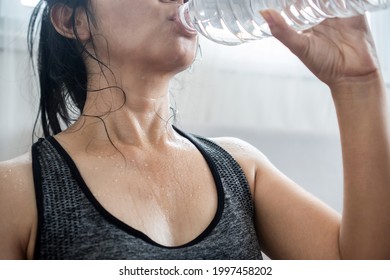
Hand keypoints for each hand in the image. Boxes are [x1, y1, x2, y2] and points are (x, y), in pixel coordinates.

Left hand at [260, 10, 380, 88]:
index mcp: (306, 23)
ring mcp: (338, 13)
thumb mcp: (299, 46)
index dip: (291, 0)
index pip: (296, 4)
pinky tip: (337, 0)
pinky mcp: (355, 13)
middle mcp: (321, 17)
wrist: (350, 75)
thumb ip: (283, 31)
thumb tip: (264, 13)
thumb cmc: (323, 65)